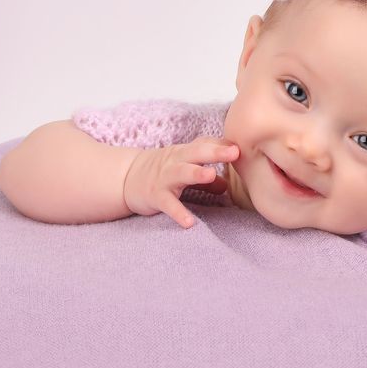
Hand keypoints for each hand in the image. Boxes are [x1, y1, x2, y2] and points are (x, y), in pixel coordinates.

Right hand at [123, 136, 239, 228]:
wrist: (127, 178)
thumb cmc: (163, 173)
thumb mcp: (184, 169)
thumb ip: (206, 178)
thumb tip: (227, 185)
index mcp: (185, 153)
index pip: (205, 144)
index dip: (221, 145)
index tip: (240, 146)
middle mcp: (175, 161)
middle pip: (196, 153)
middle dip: (215, 152)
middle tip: (233, 153)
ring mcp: (165, 178)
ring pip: (181, 172)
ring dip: (196, 173)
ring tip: (212, 175)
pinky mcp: (156, 196)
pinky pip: (169, 205)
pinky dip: (179, 213)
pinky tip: (190, 223)